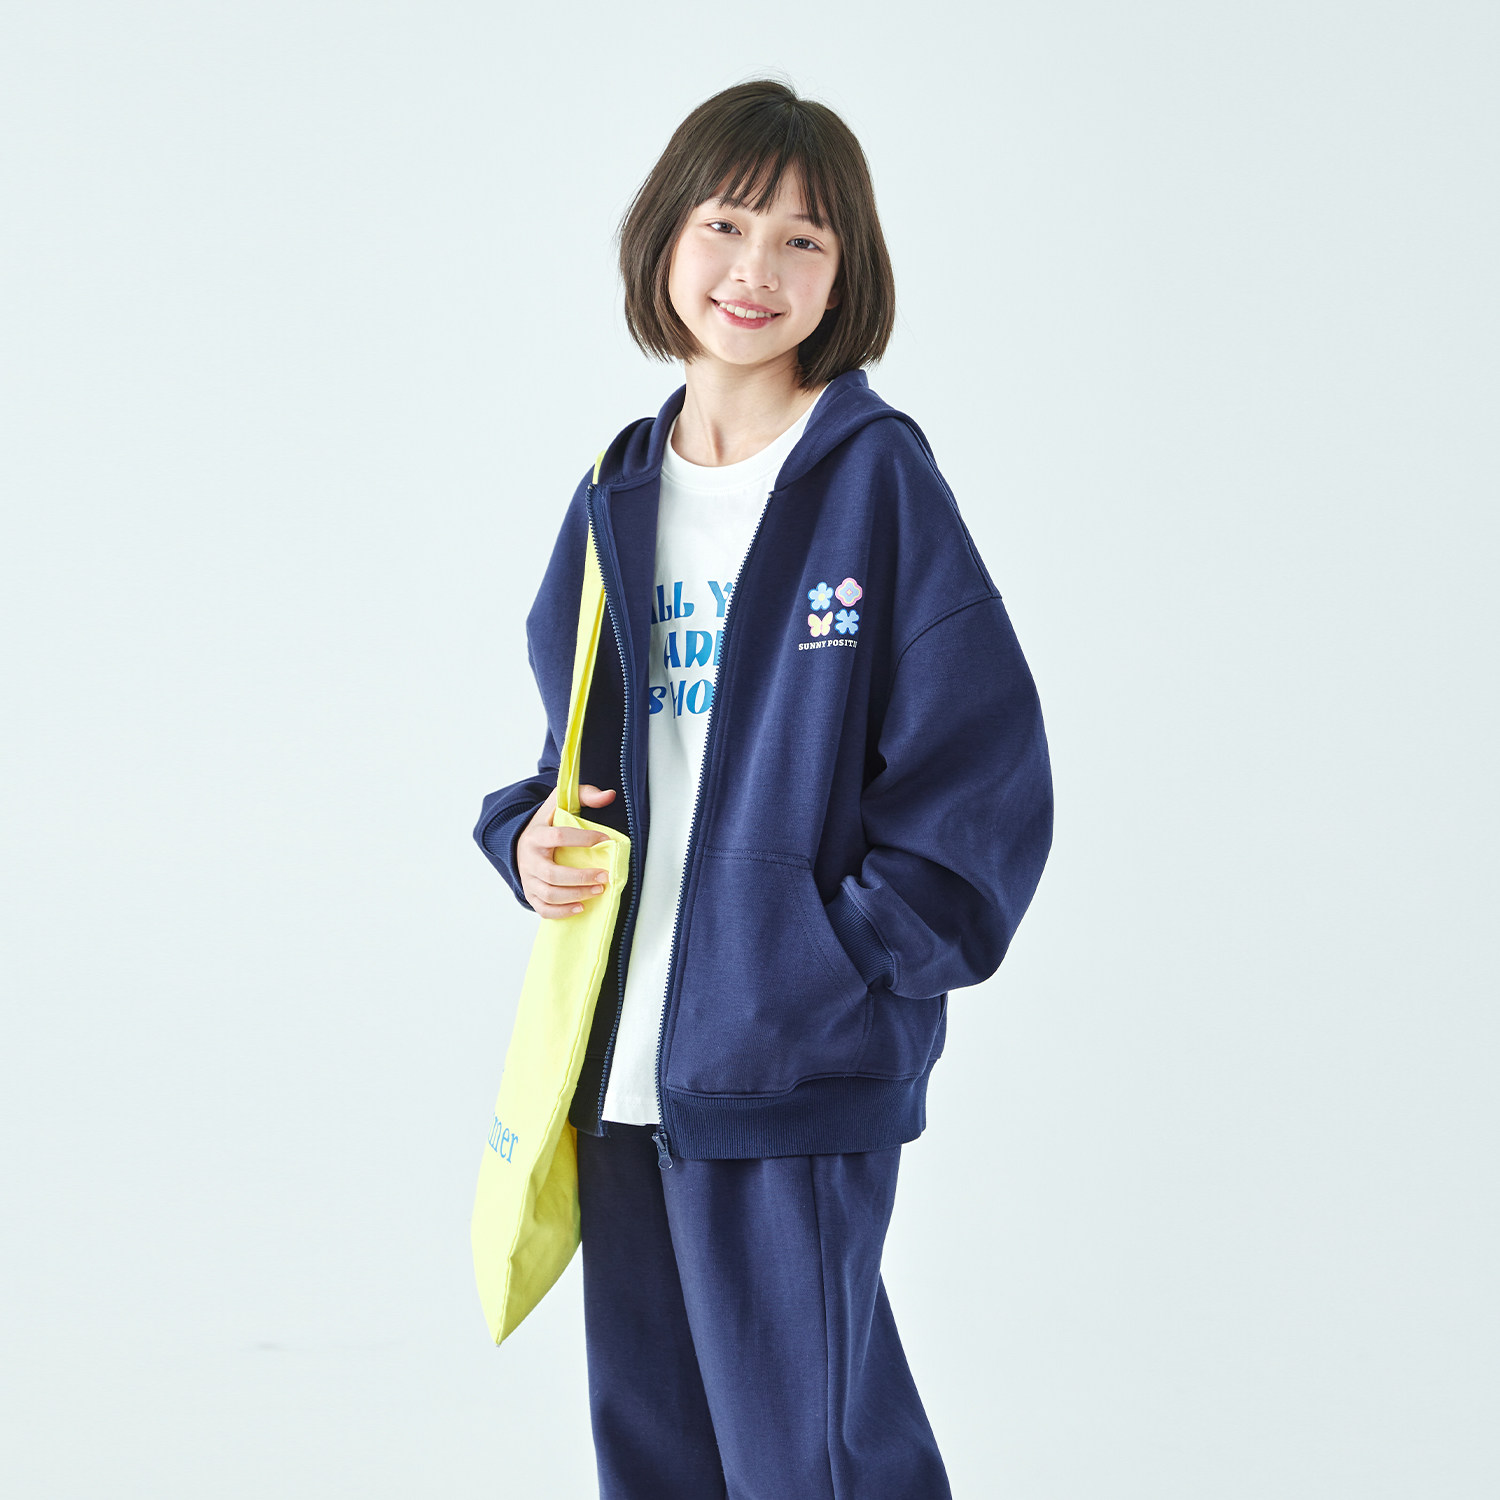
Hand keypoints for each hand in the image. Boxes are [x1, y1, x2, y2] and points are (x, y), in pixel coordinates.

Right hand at [517, 783, 617, 918]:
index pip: (559, 837)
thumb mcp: (560, 803)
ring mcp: (528, 879)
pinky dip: (562, 912)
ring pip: (550, 894)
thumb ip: (585, 794)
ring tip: (599, 890)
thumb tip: (609, 795)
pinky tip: (581, 907)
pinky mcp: (530, 893)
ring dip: (576, 895)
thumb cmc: (547, 823)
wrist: (520, 842)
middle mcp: (529, 859)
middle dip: (581, 878)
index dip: (584, 839)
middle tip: (605, 876)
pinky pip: (543, 909)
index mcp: (537, 835)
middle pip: (553, 874)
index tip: (606, 840)